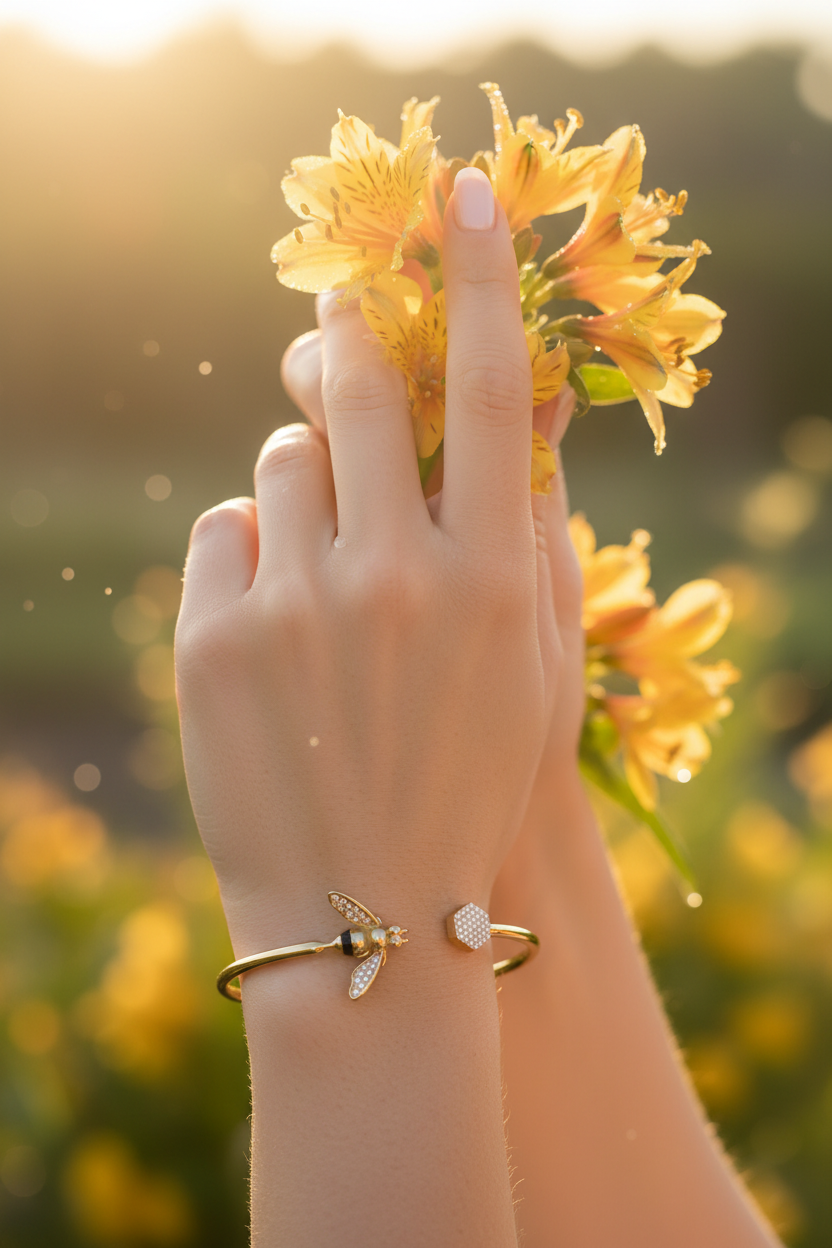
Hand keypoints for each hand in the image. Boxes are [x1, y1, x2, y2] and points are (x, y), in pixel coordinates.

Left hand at [175, 169, 566, 959]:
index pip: (486, 389)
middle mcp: (393, 576)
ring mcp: (294, 609)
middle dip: (341, 342)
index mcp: (488, 577)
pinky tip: (275, 633)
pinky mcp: (213, 644)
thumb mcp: (532, 665)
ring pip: (278, 465)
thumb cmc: (470, 778)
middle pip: (352, 393)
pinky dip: (248, 558)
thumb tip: (513, 410)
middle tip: (332, 323)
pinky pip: (222, 535)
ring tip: (322, 565)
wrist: (369, 912)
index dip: (477, 277)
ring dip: (301, 486)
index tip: (465, 195)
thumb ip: (525, 531)